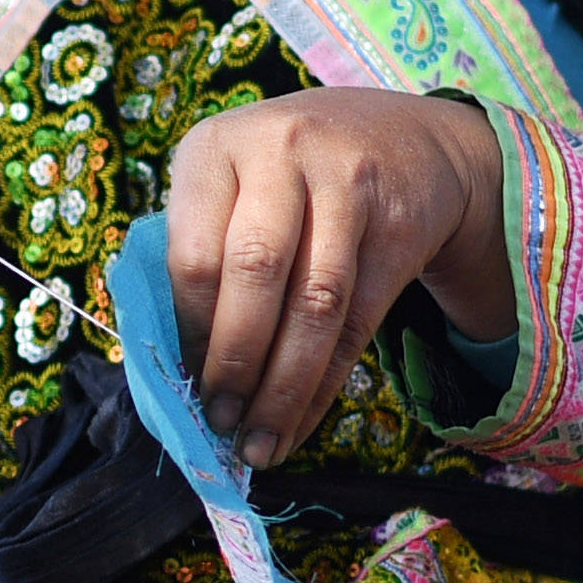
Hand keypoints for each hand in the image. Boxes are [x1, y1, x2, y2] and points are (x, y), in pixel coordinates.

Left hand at [161, 87, 510, 466]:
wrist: (407, 139)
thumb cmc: (286, 177)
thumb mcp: (232, 184)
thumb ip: (201, 251)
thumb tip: (176, 366)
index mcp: (215, 147)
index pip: (194, 254)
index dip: (190, 331)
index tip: (185, 385)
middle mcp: (280, 153)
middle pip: (254, 274)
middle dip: (235, 362)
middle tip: (220, 422)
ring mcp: (347, 183)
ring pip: (314, 305)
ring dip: (283, 388)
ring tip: (258, 442)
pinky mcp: (398, 225)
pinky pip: (358, 321)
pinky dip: (324, 384)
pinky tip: (301, 422)